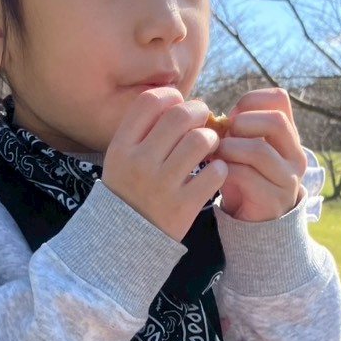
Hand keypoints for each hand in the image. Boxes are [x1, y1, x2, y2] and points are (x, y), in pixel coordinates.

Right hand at [102, 88, 226, 241]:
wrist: (124, 243)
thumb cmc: (129, 192)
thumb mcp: (121, 159)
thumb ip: (143, 131)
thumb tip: (180, 102)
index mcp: (121, 147)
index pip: (149, 102)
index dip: (171, 96)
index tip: (179, 105)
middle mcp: (139, 163)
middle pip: (179, 116)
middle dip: (199, 112)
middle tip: (204, 121)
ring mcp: (161, 186)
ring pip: (200, 140)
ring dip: (212, 139)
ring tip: (210, 147)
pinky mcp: (183, 206)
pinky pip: (215, 172)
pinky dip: (219, 168)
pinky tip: (213, 172)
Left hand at [215, 87, 306, 221]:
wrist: (254, 222)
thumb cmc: (244, 178)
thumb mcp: (244, 149)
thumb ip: (237, 130)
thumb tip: (219, 117)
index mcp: (289, 136)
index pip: (279, 99)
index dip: (251, 100)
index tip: (231, 115)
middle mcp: (295, 155)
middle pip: (275, 122)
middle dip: (242, 124)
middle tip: (224, 136)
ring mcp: (288, 179)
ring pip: (259, 150)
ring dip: (229, 148)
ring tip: (216, 154)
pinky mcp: (273, 199)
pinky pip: (246, 177)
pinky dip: (225, 170)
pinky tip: (216, 172)